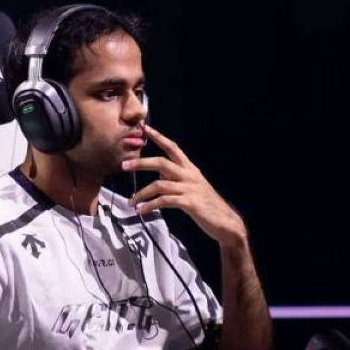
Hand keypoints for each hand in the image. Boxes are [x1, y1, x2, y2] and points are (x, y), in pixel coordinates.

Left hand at [122, 124, 247, 248]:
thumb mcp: (192, 187)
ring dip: (142, 193)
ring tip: (131, 202)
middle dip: (141, 163)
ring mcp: (190, 188)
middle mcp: (189, 175)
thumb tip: (159, 176)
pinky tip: (143, 211)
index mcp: (190, 169)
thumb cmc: (206, 205)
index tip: (143, 128)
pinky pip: (165, 201)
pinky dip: (151, 205)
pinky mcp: (189, 203)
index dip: (158, 137)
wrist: (225, 222)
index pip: (173, 148)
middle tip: (124, 165)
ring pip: (160, 184)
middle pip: (162, 163)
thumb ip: (176, 179)